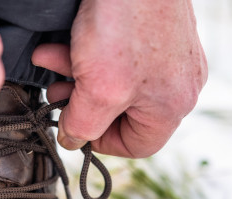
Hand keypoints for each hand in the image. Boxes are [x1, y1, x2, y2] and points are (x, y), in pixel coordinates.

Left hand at [32, 0, 206, 157]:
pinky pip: (123, 55)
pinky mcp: (160, 31)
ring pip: (118, 81)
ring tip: (52, 61)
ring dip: (79, 75)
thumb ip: (84, 125)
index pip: (136, 145)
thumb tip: (73, 141)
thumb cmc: (126, 21)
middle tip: (57, 91)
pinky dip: (91, 52)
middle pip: (124, 112)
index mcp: (173, 106)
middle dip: (82, 101)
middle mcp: (179, 83)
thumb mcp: (98, 90)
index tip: (73, 124)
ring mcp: (172, 54)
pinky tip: (64, 43)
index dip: (99, 141)